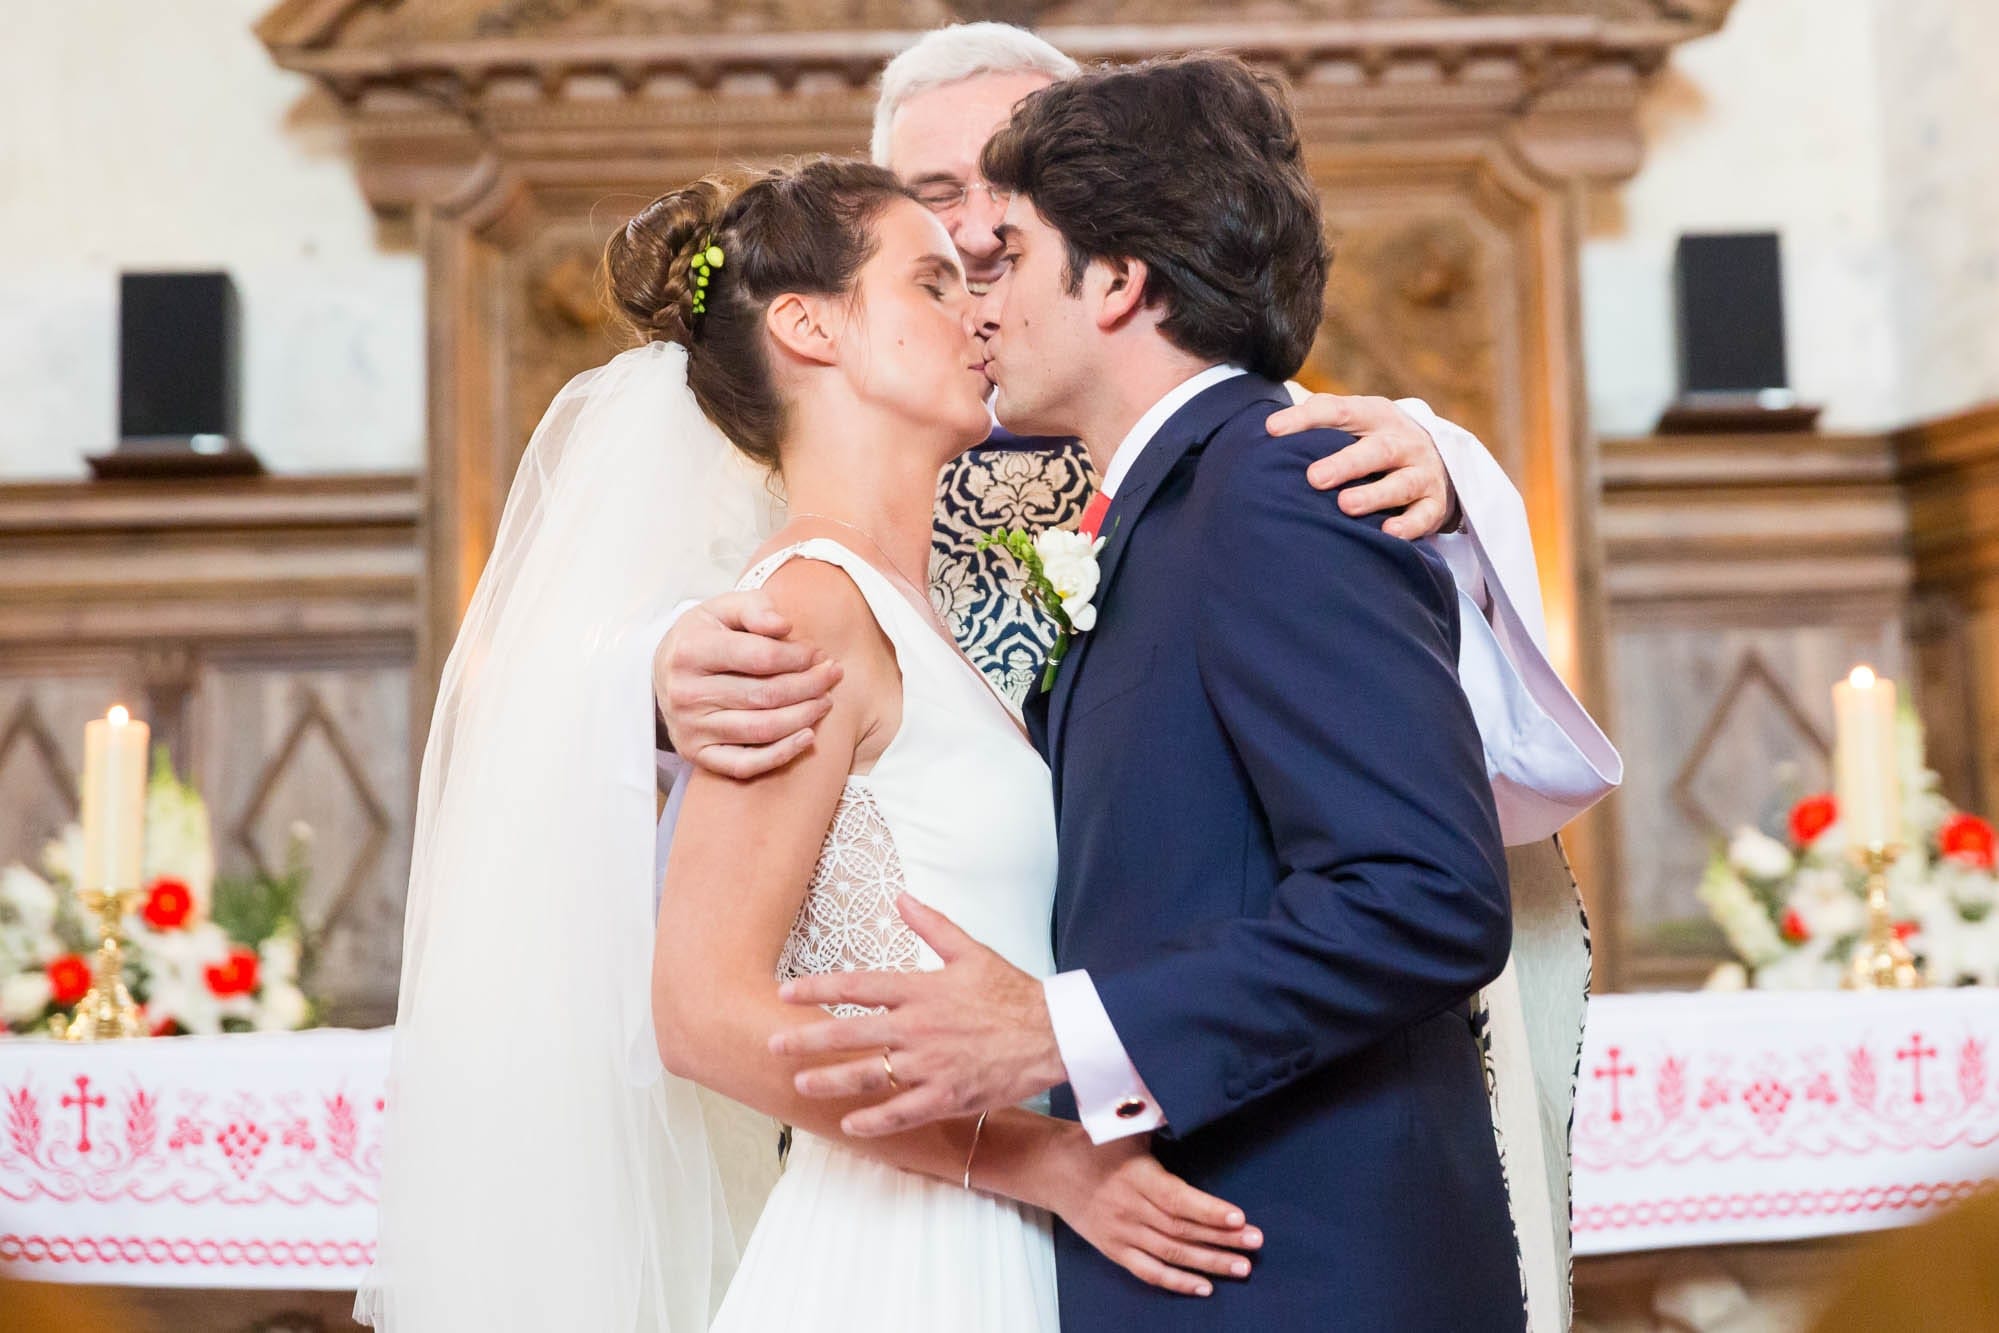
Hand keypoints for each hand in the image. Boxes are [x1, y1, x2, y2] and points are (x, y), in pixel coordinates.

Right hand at [654, 589, 842, 778]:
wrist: (665, 671)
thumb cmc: (705, 636)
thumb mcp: (723, 608)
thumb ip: (755, 608)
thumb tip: (784, 625)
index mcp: (691, 651)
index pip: (760, 657)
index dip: (798, 657)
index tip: (817, 653)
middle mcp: (686, 693)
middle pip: (765, 695)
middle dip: (809, 685)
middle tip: (833, 675)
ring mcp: (690, 728)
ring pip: (761, 730)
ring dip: (804, 716)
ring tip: (826, 701)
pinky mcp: (695, 754)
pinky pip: (744, 764)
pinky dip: (781, 754)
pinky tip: (807, 737)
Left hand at [770, 894, 1066, 1135]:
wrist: (1053, 1033)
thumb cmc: (1012, 992)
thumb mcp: (971, 951)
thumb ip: (931, 925)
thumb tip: (901, 898)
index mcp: (921, 989)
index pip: (858, 985)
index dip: (818, 988)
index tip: (785, 992)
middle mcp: (918, 1027)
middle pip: (851, 1033)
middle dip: (808, 1040)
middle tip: (774, 1046)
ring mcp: (931, 1064)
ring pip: (869, 1075)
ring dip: (831, 1080)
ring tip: (802, 1084)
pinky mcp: (947, 1095)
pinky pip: (902, 1112)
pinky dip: (874, 1121)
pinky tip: (849, 1126)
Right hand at [1035, 1127, 1261, 1298]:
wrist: (1050, 1168)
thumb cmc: (1093, 1142)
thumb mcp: (1123, 1124)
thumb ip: (1156, 1116)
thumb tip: (1189, 1098)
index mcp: (1135, 1175)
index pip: (1177, 1198)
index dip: (1209, 1210)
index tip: (1239, 1217)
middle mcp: (1130, 1208)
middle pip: (1181, 1229)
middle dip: (1222, 1238)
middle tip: (1255, 1243)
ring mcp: (1122, 1233)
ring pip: (1171, 1254)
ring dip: (1208, 1262)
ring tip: (1242, 1267)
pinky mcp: (1114, 1249)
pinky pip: (1148, 1272)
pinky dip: (1176, 1283)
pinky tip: (1204, 1287)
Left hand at [1265, 393, 1457, 539]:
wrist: (1434, 463)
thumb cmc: (1371, 444)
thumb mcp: (1352, 424)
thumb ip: (1316, 421)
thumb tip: (1266, 428)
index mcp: (1375, 416)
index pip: (1339, 411)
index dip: (1306, 418)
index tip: (1272, 430)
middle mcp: (1402, 441)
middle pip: (1377, 450)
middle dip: (1346, 463)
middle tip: (1314, 478)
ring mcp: (1422, 472)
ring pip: (1402, 483)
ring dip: (1374, 495)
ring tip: (1345, 506)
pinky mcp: (1435, 504)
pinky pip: (1424, 515)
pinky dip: (1408, 525)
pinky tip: (1388, 533)